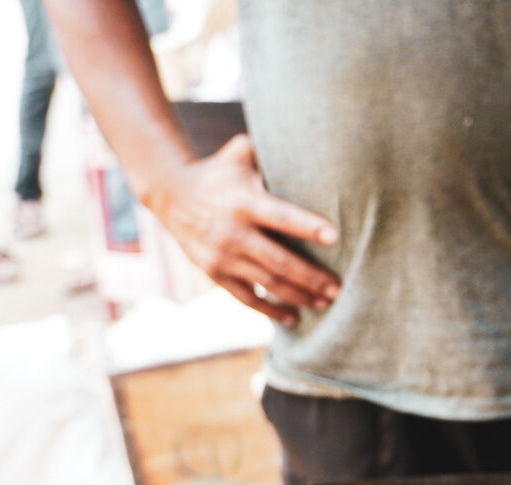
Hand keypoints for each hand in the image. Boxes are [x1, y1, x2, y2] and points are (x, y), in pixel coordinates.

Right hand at [144, 134, 338, 323]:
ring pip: (267, 283)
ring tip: (327, 303)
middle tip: (340, 288)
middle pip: (280, 261)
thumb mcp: (240, 155)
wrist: (170, 193)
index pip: (281, 216)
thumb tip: (310, 139)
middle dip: (312, 278)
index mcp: (244, 202)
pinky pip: (246, 297)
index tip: (336, 237)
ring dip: (300, 296)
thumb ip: (269, 153)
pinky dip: (271, 310)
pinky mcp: (215, 272)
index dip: (308, 227)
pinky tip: (294, 318)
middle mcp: (232, 232)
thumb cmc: (220, 172)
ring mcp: (222, 256)